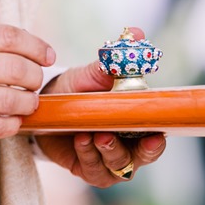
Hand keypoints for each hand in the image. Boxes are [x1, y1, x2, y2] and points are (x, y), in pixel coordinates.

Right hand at [0, 22, 55, 157]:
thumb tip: (24, 50)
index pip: (8, 36)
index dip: (36, 46)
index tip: (48, 55)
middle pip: (15, 68)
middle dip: (35, 78)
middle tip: (35, 84)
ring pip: (9, 99)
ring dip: (27, 103)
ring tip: (27, 103)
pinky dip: (11, 125)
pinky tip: (11, 121)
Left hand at [35, 27, 165, 187]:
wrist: (47, 105)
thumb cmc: (78, 89)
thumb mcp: (94, 73)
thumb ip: (116, 59)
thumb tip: (138, 34)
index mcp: (137, 124)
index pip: (156, 139)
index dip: (157, 142)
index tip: (155, 135)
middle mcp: (128, 146)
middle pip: (140, 158)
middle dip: (132, 151)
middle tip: (112, 134)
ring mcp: (108, 161)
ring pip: (116, 166)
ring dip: (105, 152)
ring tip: (92, 134)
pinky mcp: (88, 169)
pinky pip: (93, 170)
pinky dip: (88, 156)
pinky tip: (80, 140)